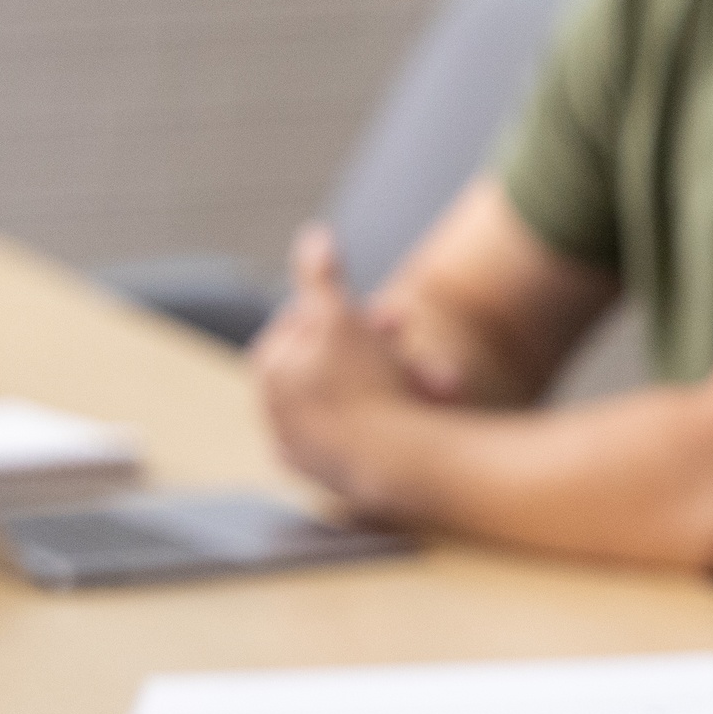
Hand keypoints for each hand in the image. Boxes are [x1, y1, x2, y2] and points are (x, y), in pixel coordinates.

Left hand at [249, 225, 427, 501]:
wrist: (396, 463)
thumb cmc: (366, 383)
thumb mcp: (342, 313)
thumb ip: (323, 274)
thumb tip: (315, 236)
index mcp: (269, 370)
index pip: (300, 322)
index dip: (344, 311)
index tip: (386, 314)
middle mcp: (276, 411)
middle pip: (330, 362)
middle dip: (379, 347)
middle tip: (411, 337)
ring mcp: (303, 447)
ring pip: (355, 398)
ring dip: (399, 381)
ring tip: (443, 383)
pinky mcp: (333, 477)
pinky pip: (367, 435)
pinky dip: (394, 419)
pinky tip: (431, 410)